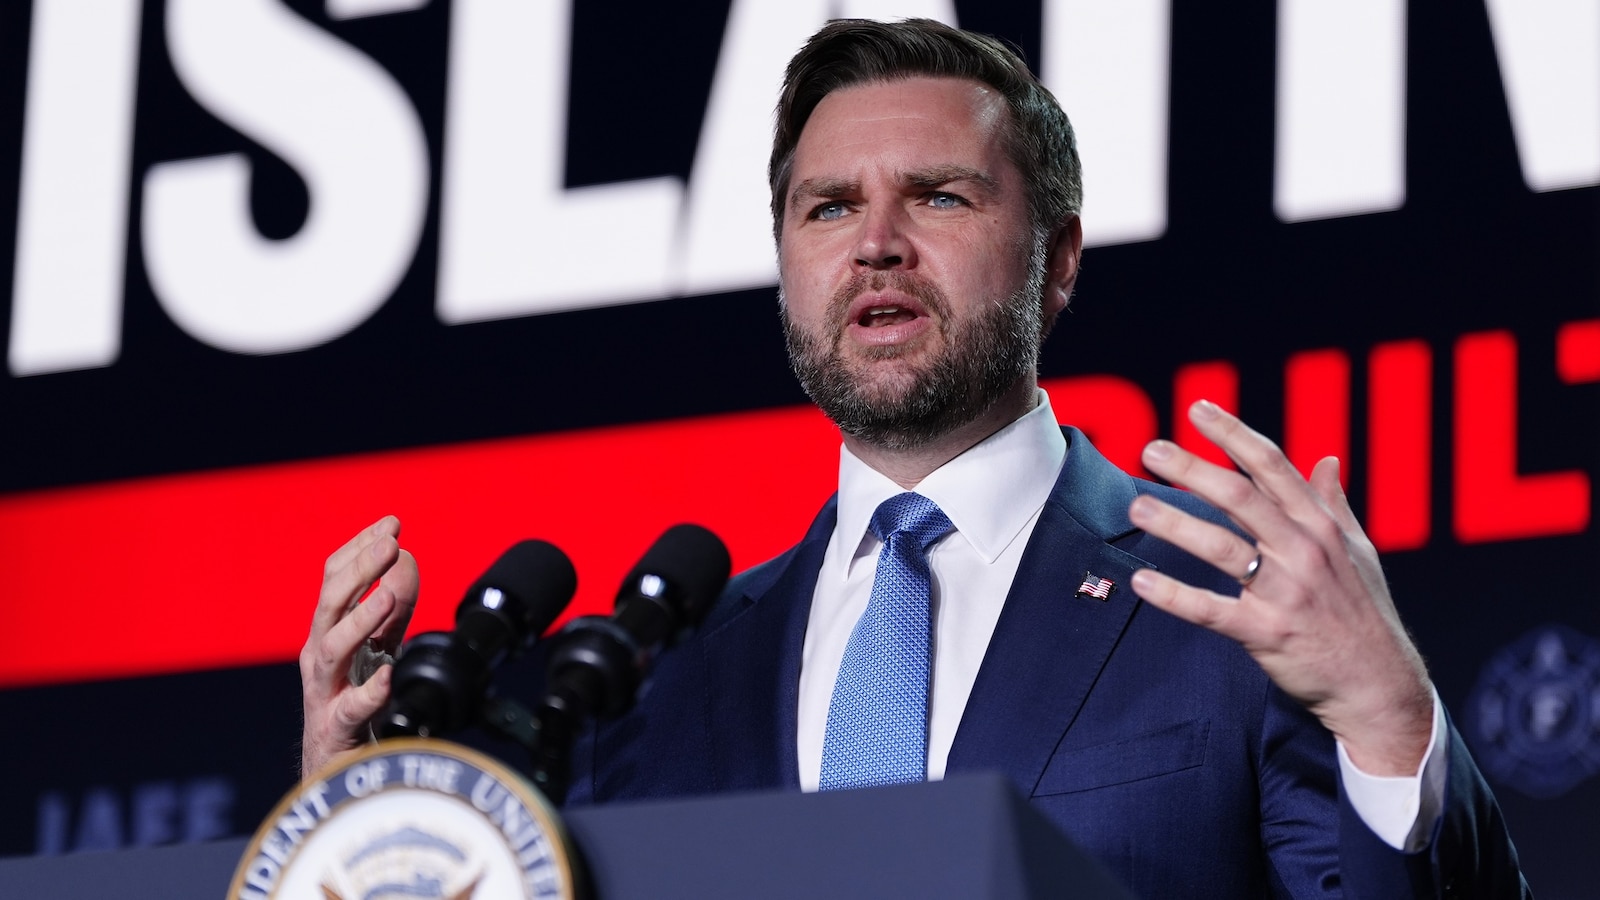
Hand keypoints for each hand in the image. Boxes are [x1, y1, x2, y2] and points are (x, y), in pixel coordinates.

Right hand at [299, 515, 418, 779]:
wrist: (331, 771)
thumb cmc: (350, 703)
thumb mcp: (375, 647)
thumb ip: (393, 606)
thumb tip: (408, 558)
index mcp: (326, 630)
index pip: (333, 578)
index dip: (360, 547)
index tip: (392, 522)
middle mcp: (318, 655)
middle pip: (329, 603)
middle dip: (359, 569)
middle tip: (391, 542)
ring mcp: (323, 692)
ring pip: (333, 648)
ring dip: (362, 619)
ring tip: (388, 596)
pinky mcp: (337, 729)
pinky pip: (351, 708)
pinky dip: (370, 691)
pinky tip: (389, 676)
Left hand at [1126, 401, 1432, 775]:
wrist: (1379, 685)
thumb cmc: (1364, 613)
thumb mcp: (1359, 551)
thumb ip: (1334, 504)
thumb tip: (1327, 460)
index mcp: (1321, 526)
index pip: (1273, 466)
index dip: (1233, 434)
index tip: (1198, 410)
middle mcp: (1303, 552)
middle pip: (1241, 498)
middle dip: (1194, 469)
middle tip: (1151, 450)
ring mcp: (1285, 593)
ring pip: (1223, 548)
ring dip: (1176, 524)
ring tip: (1137, 506)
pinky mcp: (1267, 633)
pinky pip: (1212, 611)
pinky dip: (1175, 596)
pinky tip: (1141, 580)